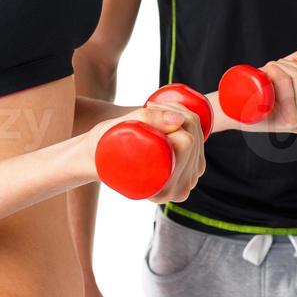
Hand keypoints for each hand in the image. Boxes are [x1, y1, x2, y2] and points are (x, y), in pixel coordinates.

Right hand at [84, 102, 205, 203]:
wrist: (96, 159)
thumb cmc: (101, 146)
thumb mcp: (116, 128)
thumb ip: (147, 118)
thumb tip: (179, 120)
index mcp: (162, 189)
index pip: (186, 144)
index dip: (174, 117)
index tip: (150, 107)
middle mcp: (178, 190)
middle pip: (195, 140)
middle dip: (179, 113)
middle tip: (151, 106)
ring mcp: (186, 182)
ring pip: (199, 139)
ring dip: (183, 115)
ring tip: (157, 109)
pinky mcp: (189, 171)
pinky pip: (199, 142)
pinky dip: (188, 122)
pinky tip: (172, 115)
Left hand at [239, 48, 296, 134]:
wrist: (230, 110)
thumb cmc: (254, 91)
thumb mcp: (279, 75)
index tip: (284, 67)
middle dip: (290, 63)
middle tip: (271, 69)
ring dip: (282, 66)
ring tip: (267, 72)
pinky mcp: (289, 122)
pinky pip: (290, 87)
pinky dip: (279, 74)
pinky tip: (268, 74)